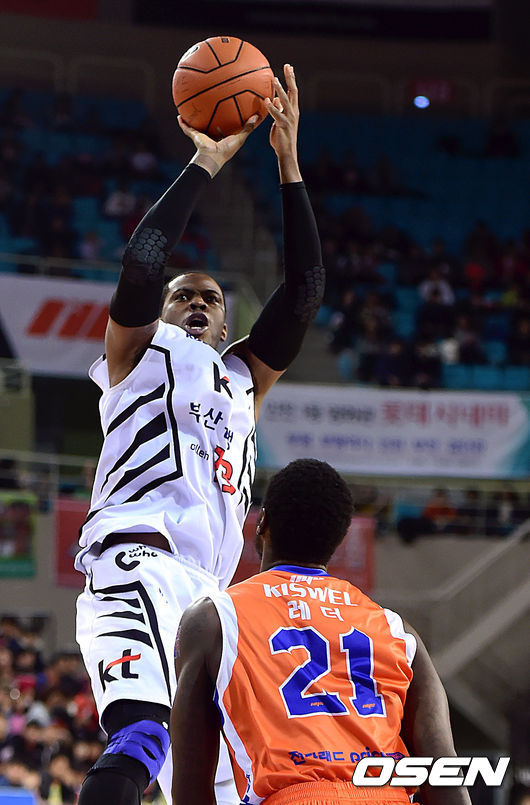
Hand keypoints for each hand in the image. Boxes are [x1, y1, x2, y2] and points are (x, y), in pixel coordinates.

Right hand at [178, 114, 259, 177]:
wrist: (212, 157)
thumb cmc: (227, 150)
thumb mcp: (240, 138)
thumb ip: (248, 127)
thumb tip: (257, 116)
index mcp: (223, 136)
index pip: (225, 124)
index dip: (227, 117)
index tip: (229, 107)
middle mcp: (212, 135)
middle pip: (211, 122)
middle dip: (210, 115)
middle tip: (211, 103)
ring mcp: (203, 136)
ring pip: (198, 124)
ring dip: (194, 118)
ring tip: (191, 108)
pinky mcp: (195, 135)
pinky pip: (187, 128)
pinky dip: (182, 123)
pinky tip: (179, 116)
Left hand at [266, 64, 301, 182]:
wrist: (287, 153)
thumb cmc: (281, 138)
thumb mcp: (279, 122)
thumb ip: (278, 110)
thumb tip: (274, 99)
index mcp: (293, 111)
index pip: (293, 91)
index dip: (291, 79)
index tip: (289, 67)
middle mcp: (293, 112)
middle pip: (293, 92)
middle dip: (290, 78)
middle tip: (287, 66)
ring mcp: (289, 119)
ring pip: (286, 101)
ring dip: (280, 89)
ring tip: (274, 79)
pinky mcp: (284, 126)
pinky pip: (277, 114)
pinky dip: (272, 107)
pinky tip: (266, 100)